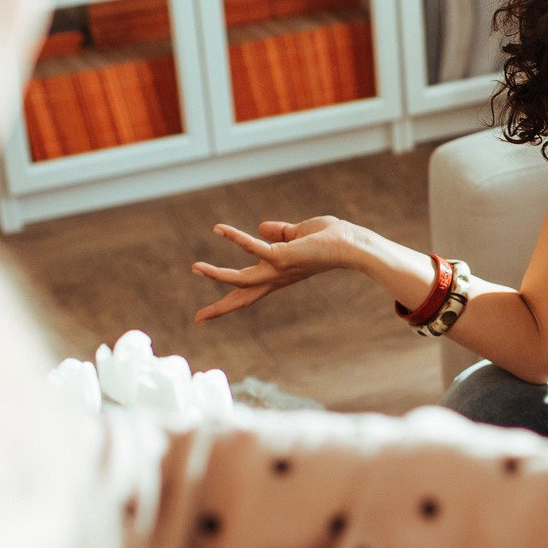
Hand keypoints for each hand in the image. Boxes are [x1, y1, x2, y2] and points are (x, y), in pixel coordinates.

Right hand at [191, 217, 363, 322]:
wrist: (351, 244)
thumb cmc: (330, 239)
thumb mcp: (299, 234)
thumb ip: (279, 232)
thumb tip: (261, 227)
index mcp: (277, 275)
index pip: (249, 291)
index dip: (230, 301)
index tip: (209, 315)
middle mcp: (275, 277)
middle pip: (243, 297)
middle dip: (220, 309)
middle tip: (198, 319)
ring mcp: (278, 269)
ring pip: (241, 279)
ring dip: (217, 275)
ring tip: (196, 268)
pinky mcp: (282, 256)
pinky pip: (253, 248)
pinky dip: (235, 238)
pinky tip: (219, 229)